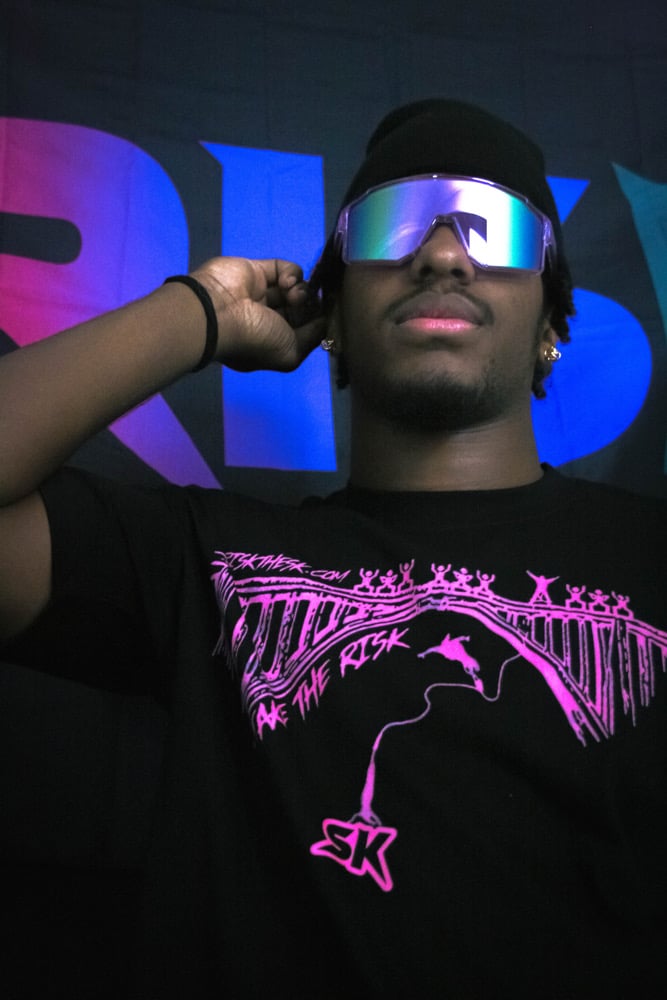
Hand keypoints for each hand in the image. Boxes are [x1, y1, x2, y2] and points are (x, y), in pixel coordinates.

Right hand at [190, 257, 325, 371]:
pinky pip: (286, 269)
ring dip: (302, 292)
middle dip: (311, 306)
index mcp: (272, 342)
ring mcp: (264, 294)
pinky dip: (292, 274)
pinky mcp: (259, 271)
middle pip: (303, 308)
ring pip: (298, 288)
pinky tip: (285, 283)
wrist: (216, 313)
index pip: (304, 330)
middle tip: (308, 306)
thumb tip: (324, 319)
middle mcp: (268, 319)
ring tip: (292, 297)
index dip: (317, 323)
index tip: (327, 317)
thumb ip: (313, 337)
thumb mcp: (290, 353)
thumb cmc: (254, 340)